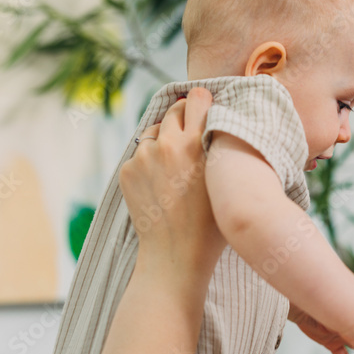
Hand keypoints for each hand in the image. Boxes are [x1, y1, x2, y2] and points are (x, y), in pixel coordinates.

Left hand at [119, 88, 223, 275]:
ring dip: (165, 140)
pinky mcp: (127, 170)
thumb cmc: (212, 223)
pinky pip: (140, 154)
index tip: (206, 109)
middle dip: (184, 118)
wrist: (177, 255)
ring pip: (155, 132)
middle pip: (174, 110)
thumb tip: (215, 120)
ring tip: (176, 166)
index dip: (203, 102)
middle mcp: (167, 144)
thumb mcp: (226, 179)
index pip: (198, 98)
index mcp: (196, 143)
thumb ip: (219, 145)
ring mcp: (143, 157)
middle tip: (192, 134)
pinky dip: (150, 162)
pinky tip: (162, 184)